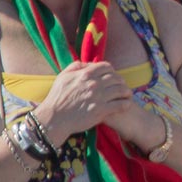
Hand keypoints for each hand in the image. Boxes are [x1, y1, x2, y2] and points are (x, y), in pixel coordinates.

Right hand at [33, 61, 159, 148]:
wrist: (54, 118)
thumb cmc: (56, 98)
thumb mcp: (62, 76)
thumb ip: (75, 66)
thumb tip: (87, 63)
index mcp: (86, 74)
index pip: (106, 67)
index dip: (111, 70)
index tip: (112, 75)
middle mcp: (94, 84)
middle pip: (115, 78)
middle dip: (120, 81)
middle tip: (122, 85)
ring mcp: (99, 97)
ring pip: (120, 90)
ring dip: (126, 91)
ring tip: (127, 94)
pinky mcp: (101, 111)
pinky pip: (119, 105)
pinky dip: (125, 103)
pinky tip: (126, 104)